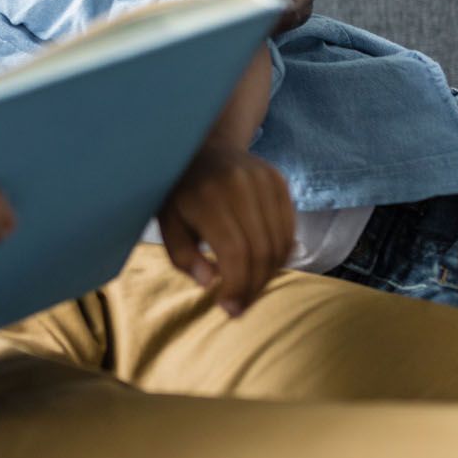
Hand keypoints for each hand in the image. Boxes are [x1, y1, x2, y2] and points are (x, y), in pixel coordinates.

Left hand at [155, 146, 294, 317]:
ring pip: (280, 243)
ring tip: (250, 289)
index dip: (237, 286)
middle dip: (253, 287)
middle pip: (261, 251)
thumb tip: (209, 283)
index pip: (235, 252)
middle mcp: (240, 185)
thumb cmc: (181, 193)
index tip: (230, 309)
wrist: (204, 147)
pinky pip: (289, 228)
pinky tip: (262, 267)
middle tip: (241, 307)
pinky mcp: (279, 181)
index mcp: (208, 196)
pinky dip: (280, 255)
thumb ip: (183, 256)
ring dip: (268, 275)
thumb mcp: (168, 223)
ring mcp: (264, 180)